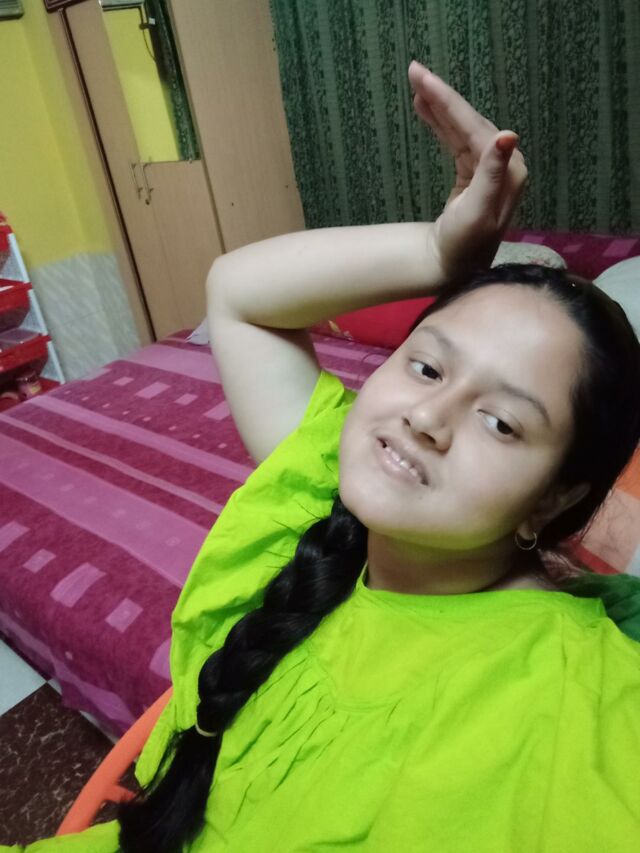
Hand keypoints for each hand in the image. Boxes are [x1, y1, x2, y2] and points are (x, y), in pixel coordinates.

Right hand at [408, 60, 527, 279]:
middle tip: (414, 71)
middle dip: (442, 96)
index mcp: (508, 168)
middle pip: (469, 120)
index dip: (448, 100)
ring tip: (416, 85)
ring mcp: (488, 167)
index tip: (423, 78)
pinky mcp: (472, 174)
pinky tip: (425, 110)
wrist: (453, 267)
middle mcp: (503, 163)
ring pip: (461, 127)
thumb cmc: (464, 244)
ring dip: (439, 107)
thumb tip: (507, 135)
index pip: (474, 125)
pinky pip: (455, 140)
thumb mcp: (479, 211)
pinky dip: (440, 124)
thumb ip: (492, 173)